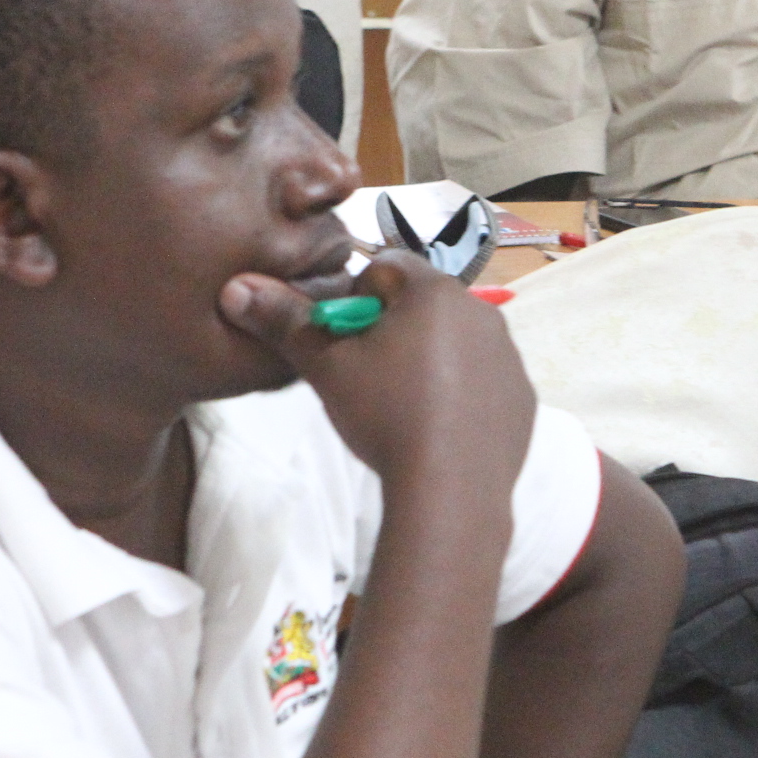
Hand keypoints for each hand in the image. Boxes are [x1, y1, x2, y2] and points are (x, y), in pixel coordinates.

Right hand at [218, 250, 536, 498]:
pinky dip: (461, 394)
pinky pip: (483, 380)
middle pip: (422, 304)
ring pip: (455, 342)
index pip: (385, 267)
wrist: (451, 489)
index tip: (344, 339)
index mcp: (435, 291)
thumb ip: (285, 322)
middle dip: (391, 329)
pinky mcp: (522, 397)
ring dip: (427, 360)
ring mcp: (509, 355)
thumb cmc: (386, 416)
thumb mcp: (326, 369)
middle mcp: (482, 311)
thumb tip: (235, 288)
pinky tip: (437, 428)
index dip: (355, 299)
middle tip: (366, 377)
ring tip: (401, 407)